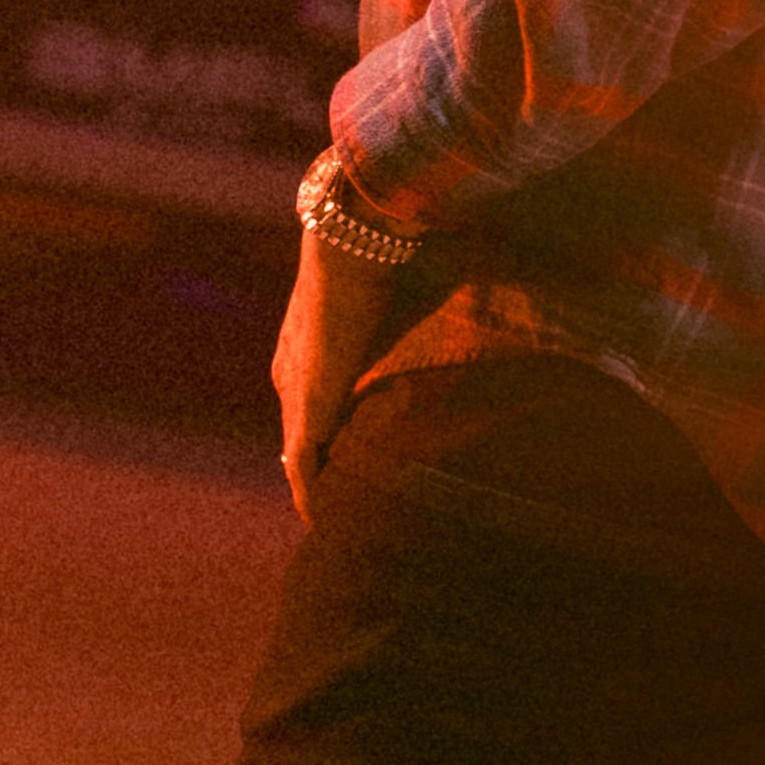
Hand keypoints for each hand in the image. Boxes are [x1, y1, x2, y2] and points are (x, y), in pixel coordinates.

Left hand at [271, 228, 408, 523]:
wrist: (351, 243)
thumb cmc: (381, 257)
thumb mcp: (400, 294)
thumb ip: (420, 308)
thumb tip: (475, 289)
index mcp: (305, 348)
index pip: (312, 403)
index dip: (327, 433)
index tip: (346, 459)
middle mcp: (290, 373)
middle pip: (300, 435)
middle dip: (320, 468)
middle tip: (341, 504)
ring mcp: (294, 391)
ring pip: (299, 456)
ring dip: (317, 488)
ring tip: (334, 522)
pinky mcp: (307, 406)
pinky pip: (303, 465)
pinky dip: (310, 493)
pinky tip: (321, 520)